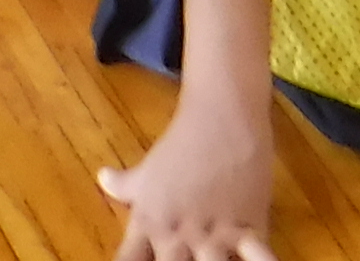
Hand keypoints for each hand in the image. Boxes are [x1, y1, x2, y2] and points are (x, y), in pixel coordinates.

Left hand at [95, 100, 276, 259]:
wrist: (223, 113)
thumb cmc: (182, 141)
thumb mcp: (147, 167)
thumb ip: (123, 183)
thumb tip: (102, 178)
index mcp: (149, 223)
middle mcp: (177, 234)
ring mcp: (213, 232)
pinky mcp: (250, 225)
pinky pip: (256, 256)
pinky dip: (257, 260)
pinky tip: (253, 257)